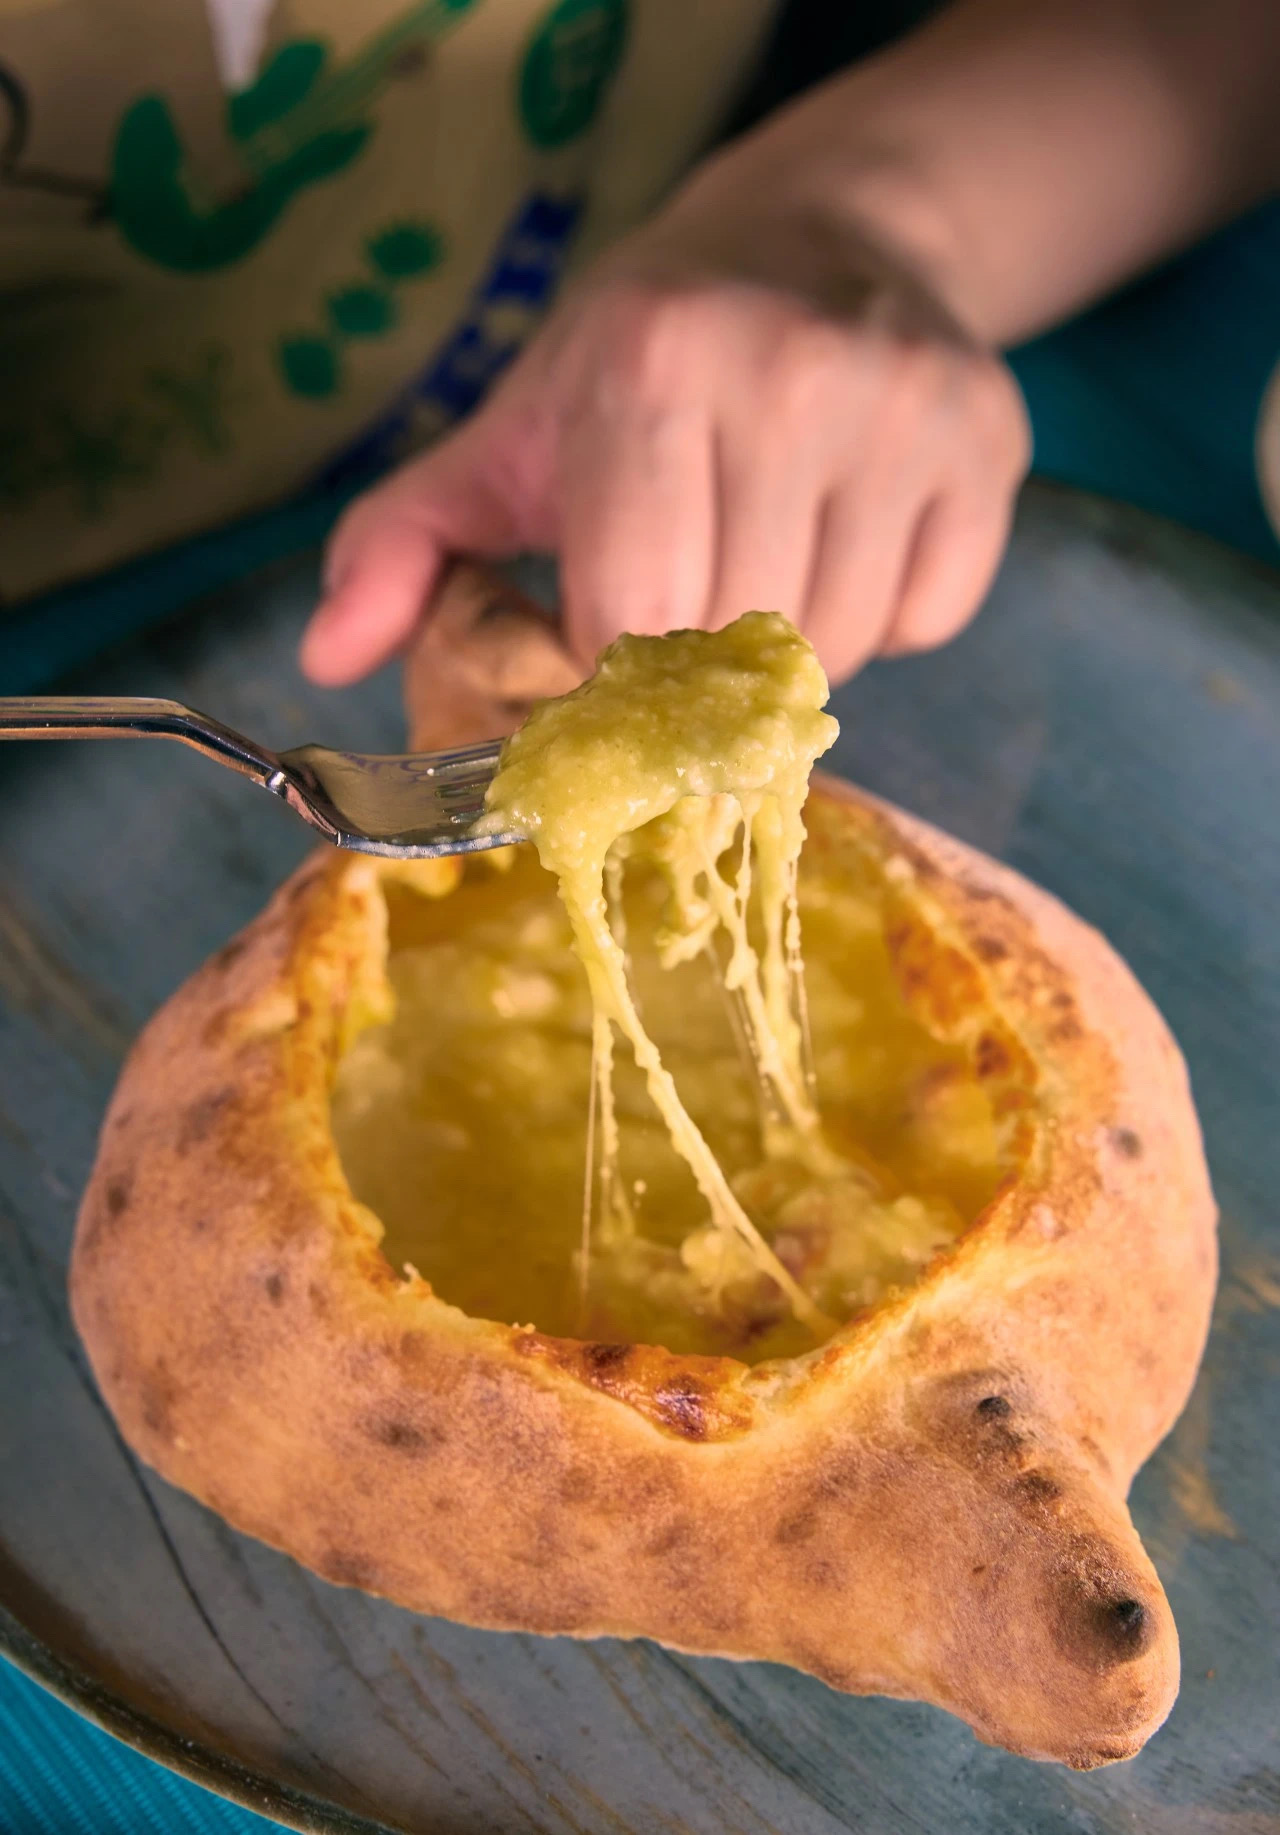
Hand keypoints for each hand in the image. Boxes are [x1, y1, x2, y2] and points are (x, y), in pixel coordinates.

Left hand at [300, 160, 1029, 687]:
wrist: (822, 236)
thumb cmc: (642, 355)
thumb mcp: (508, 433)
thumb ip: (404, 544)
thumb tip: (328, 658)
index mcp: (650, 368)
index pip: (628, 625)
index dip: (605, 673)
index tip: (597, 653)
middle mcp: (789, 374)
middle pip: (731, 652)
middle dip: (692, 668)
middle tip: (681, 605)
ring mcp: (904, 409)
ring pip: (834, 655)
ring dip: (783, 655)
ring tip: (760, 562)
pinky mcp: (988, 444)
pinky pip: (926, 623)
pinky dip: (882, 620)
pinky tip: (847, 542)